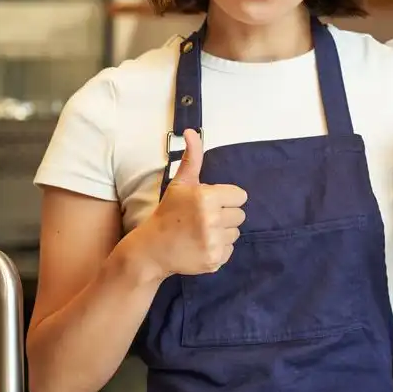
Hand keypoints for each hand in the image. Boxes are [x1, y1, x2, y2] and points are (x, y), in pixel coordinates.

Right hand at [132, 129, 248, 276]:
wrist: (151, 249)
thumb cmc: (168, 212)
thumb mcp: (180, 183)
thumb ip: (193, 158)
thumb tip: (192, 131)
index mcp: (206, 197)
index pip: (240, 196)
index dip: (226, 198)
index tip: (208, 203)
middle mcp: (212, 219)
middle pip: (240, 215)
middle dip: (225, 215)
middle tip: (203, 219)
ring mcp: (213, 242)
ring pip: (236, 233)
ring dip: (222, 232)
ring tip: (201, 232)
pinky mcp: (214, 260)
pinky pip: (230, 250)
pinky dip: (218, 249)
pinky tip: (200, 246)